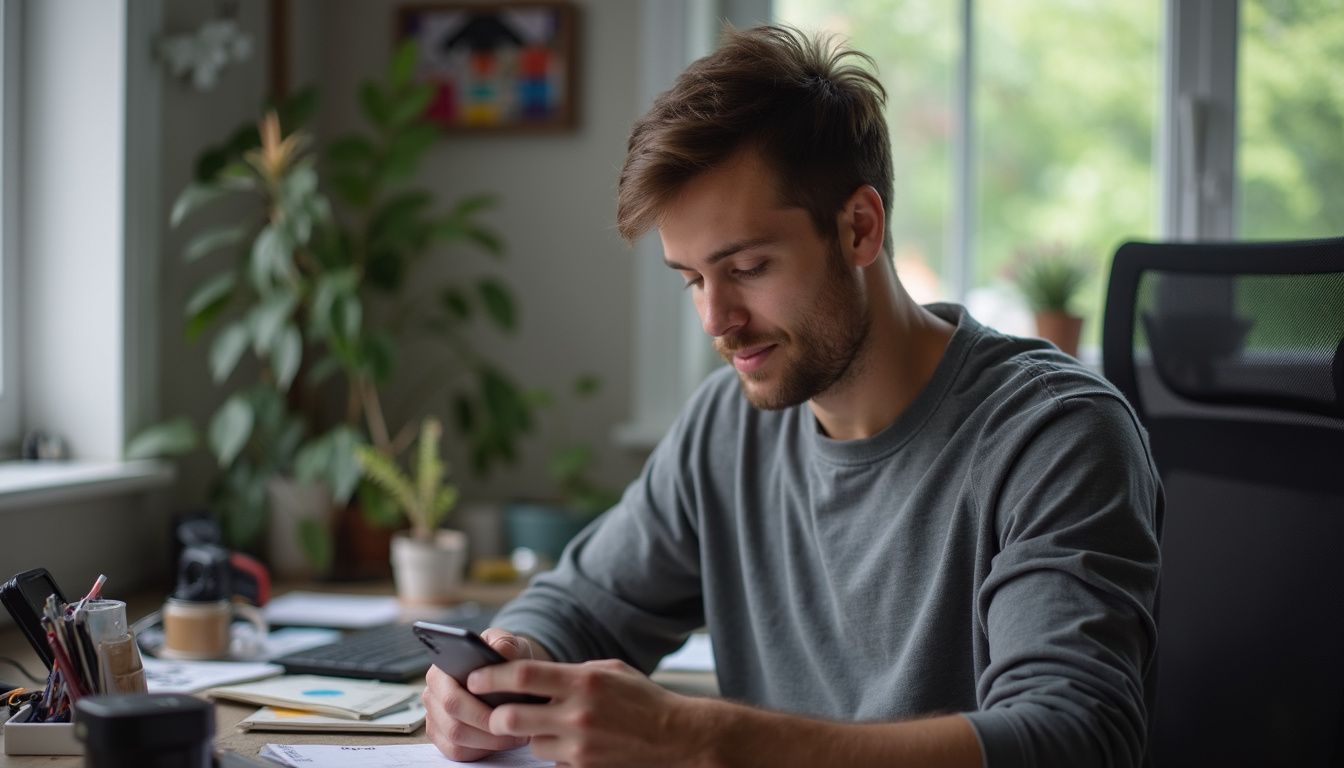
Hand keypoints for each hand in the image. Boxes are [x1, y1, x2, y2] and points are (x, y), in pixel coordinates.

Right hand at [423, 627, 538, 761]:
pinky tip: (502, 742)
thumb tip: (499, 651)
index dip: (478, 709)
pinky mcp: (442, 736)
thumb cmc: (504, 657)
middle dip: (487, 728)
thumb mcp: (509, 644)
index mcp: (441, 670)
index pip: (452, 696)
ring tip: (515, 735)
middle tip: (514, 727)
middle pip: (453, 723)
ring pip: (456, 740)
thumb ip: (505, 644)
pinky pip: (457, 752)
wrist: (507, 671)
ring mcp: (435, 717)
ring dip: (488, 742)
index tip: (505, 710)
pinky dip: (481, 751)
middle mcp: (432, 694)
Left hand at [470, 657, 712, 767]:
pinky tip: (575, 742)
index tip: (474, 677)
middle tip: (493, 711)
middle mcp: (577, 713)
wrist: (677, 737)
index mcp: (582, 680)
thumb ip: (572, 672)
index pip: (522, 675)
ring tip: (550, 725)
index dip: (490, 676)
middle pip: (509, 717)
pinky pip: (553, 760)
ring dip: (531, 735)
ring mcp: (579, 745)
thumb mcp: (610, 670)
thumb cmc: (643, 699)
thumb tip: (533, 675)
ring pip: (530, 742)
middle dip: (494, 715)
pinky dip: (555, 751)